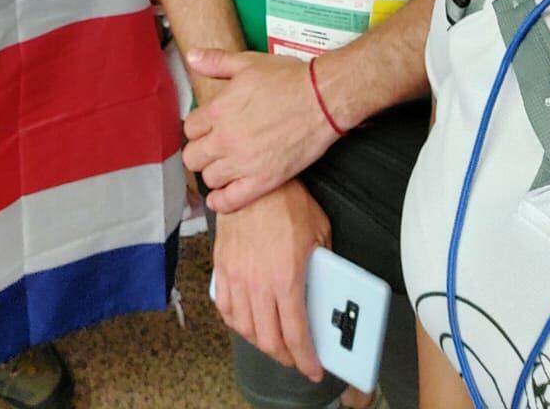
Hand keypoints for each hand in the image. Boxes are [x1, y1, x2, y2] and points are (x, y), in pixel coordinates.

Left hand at [183, 49, 337, 212]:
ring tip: (222, 168)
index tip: (206, 130)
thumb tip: (193, 57)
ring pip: (209, 179)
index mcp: (218, 110)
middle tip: (211, 149)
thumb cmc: (289, 79)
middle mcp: (225, 139)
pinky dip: (222, 202)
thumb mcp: (248, 62)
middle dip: (200, 152)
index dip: (198, 129)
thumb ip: (216, 61)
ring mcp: (243, 162)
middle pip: (193, 157)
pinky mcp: (263, 180)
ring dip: (212, 174)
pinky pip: (231, 201)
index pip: (189, 129)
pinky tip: (221, 197)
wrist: (321, 99)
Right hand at [212, 180, 328, 380]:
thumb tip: (327, 285)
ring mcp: (236, 277)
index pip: (295, 334)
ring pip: (245, 328)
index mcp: (286, 278)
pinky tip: (246, 321)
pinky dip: (236, 321)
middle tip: (294, 357)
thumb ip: (323, 264)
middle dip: (284, 355)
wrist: (253, 182)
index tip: (312, 368)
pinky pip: (225, 307)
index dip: (305, 358)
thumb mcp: (319, 232)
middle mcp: (258, 283)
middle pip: (268, 339)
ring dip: (260, 342)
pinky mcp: (222, 267)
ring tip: (273, 342)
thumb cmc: (287, 202)